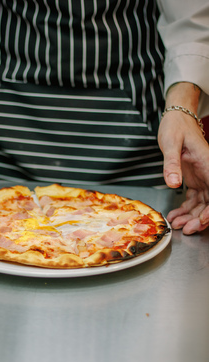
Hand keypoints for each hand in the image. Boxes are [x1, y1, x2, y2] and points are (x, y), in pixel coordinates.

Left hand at [158, 111, 208, 233]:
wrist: (176, 119)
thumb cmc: (175, 126)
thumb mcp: (170, 143)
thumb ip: (171, 163)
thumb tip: (174, 184)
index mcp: (208, 163)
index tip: (202, 220)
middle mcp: (208, 172)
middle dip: (200, 218)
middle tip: (186, 229)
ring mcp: (203, 176)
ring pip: (202, 203)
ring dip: (191, 216)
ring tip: (176, 224)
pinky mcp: (195, 178)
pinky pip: (194, 198)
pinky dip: (185, 209)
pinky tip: (175, 215)